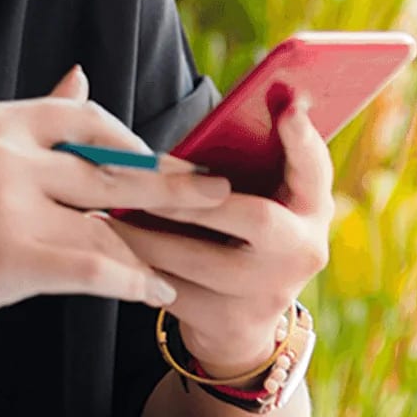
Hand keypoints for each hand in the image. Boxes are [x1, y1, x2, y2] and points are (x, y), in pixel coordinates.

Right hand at [0, 68, 234, 329]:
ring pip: (107, 223)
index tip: (158, 165)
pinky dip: (134, 282)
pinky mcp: (13, 255)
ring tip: (190, 258)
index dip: (132, 144)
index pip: (85, 119)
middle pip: (111, 170)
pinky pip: (96, 268)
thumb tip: (81, 77)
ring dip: (154, 245)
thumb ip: (31, 121)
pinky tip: (155, 292)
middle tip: (220, 195)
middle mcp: (7, 153)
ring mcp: (10, 204)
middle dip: (171, 186)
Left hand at [106, 93, 334, 375]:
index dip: (305, 142)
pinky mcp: (230, 322)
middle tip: (136, 176)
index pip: (316, 170)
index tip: (289, 110)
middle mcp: (302, 252)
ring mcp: (268, 291)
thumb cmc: (238, 235)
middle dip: (188, 196)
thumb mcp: (258, 197)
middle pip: (253, 215)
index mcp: (312, 210)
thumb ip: (250, 154)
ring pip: (197, 257)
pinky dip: (133, 268)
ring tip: (100, 211)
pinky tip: (102, 252)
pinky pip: (171, 291)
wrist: (239, 321)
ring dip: (142, 233)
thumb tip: (269, 94)